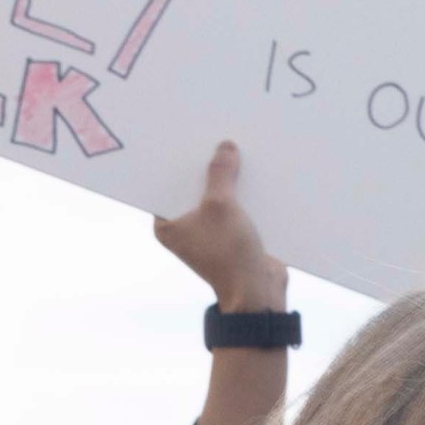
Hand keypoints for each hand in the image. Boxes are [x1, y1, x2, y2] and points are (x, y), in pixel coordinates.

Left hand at [154, 141, 287, 315]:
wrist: (257, 291)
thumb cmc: (229, 254)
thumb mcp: (221, 205)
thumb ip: (220, 173)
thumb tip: (224, 147)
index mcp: (167, 224)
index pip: (168, 183)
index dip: (178, 160)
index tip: (186, 133)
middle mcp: (183, 227)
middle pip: (194, 186)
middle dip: (206, 165)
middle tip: (214, 133)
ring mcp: (208, 231)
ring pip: (216, 194)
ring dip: (228, 177)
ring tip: (236, 145)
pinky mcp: (230, 233)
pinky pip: (234, 204)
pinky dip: (242, 191)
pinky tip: (255, 169)